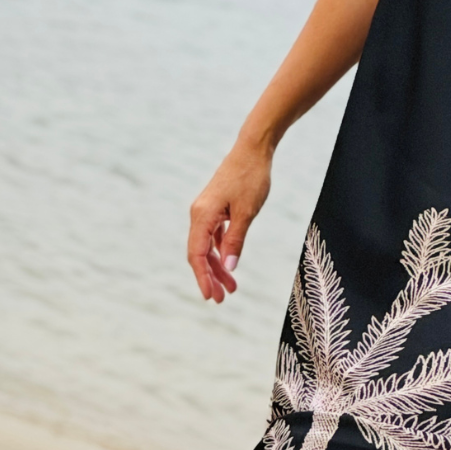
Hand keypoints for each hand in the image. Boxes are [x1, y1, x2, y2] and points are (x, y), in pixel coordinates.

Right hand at [187, 137, 272, 302]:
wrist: (253, 150)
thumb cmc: (251, 178)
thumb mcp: (247, 213)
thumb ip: (236, 241)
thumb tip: (230, 267)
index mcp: (203, 216)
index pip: (197, 255)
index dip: (203, 277)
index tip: (209, 296)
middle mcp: (199, 214)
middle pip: (200, 254)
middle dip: (210, 277)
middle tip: (221, 299)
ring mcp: (206, 211)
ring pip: (207, 246)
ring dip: (218, 266)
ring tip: (231, 287)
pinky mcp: (215, 208)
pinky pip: (214, 236)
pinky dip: (222, 251)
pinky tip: (229, 264)